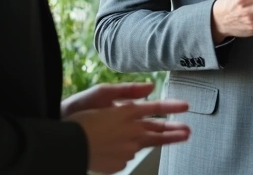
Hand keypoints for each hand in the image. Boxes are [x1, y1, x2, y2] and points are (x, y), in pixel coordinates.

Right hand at [65, 85, 190, 173]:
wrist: (65, 145)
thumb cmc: (79, 117)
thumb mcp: (101, 94)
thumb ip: (128, 91)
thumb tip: (150, 88)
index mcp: (127, 114)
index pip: (155, 109)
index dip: (172, 107)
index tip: (186, 107)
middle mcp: (130, 133)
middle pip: (157, 133)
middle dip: (174, 132)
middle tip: (187, 132)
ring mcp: (126, 150)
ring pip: (143, 144)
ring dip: (153, 141)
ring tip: (165, 139)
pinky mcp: (119, 164)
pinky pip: (126, 155)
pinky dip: (124, 149)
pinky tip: (116, 147)